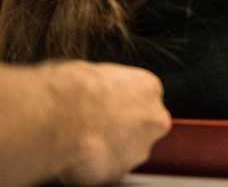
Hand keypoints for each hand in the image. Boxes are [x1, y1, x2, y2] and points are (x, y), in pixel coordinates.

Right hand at [45, 60, 170, 184]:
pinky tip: (80, 156)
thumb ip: (108, 84)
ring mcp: (140, 148)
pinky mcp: (120, 172)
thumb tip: (94, 86)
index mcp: (148, 88)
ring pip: (129, 151)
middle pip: (144, 126)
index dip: (123, 106)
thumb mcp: (94, 71)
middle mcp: (153, 119)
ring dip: (112, 149)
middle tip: (97, 127)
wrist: (59, 118)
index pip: (144, 99)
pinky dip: (97, 167)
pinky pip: (110, 170)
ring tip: (84, 143)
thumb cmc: (72, 91)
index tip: (107, 109)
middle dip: (124, 129)